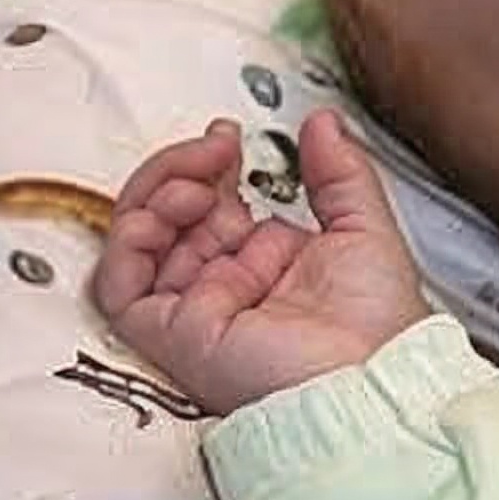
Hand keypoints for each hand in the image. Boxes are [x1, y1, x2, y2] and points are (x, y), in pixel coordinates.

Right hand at [92, 109, 429, 417]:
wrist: (370, 378)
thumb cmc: (380, 327)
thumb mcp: (365, 228)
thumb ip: (339, 172)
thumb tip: (321, 121)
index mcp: (266, 268)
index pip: (211, 207)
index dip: (208, 166)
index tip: (230, 137)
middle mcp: (226, 288)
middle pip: (169, 216)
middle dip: (182, 168)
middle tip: (218, 147)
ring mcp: (194, 310)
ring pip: (138, 242)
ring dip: (157, 192)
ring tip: (201, 180)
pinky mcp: (170, 335)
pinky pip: (118, 284)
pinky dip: (130, 237)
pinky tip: (170, 210)